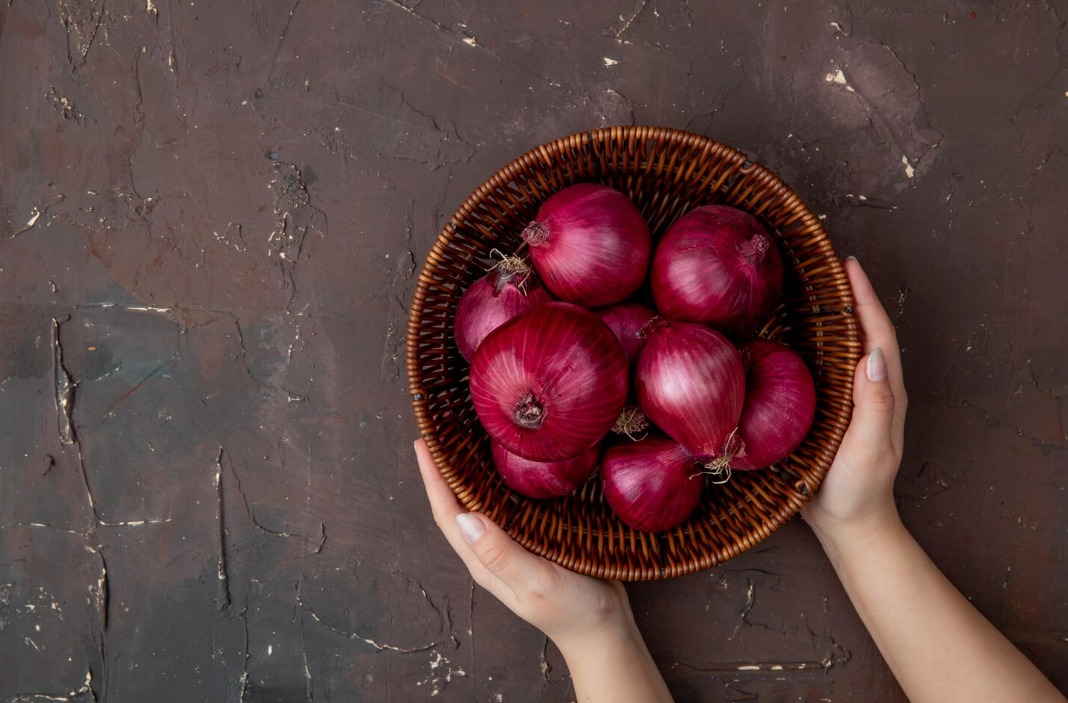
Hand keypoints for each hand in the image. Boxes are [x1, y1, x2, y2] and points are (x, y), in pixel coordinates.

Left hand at [414, 438, 633, 649]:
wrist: (605, 631)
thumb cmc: (572, 611)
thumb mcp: (536, 582)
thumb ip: (501, 554)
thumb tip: (464, 518)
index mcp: (484, 561)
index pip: (448, 514)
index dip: (433, 479)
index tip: (423, 444)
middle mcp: (492, 549)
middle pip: (459, 504)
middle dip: (446, 468)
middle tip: (441, 429)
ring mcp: (513, 543)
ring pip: (483, 501)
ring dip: (471, 471)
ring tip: (467, 436)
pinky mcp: (535, 536)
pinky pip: (510, 503)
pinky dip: (503, 479)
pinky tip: (512, 461)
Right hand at [802, 257, 907, 538]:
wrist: (848, 525)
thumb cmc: (857, 489)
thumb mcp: (869, 448)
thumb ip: (874, 405)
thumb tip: (873, 355)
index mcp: (884, 392)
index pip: (877, 335)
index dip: (865, 298)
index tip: (848, 265)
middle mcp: (870, 389)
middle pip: (863, 331)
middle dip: (850, 294)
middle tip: (825, 264)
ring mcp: (850, 399)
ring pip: (845, 346)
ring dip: (834, 314)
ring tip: (810, 287)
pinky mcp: (830, 410)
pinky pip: (824, 366)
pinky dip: (814, 341)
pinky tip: (792, 334)